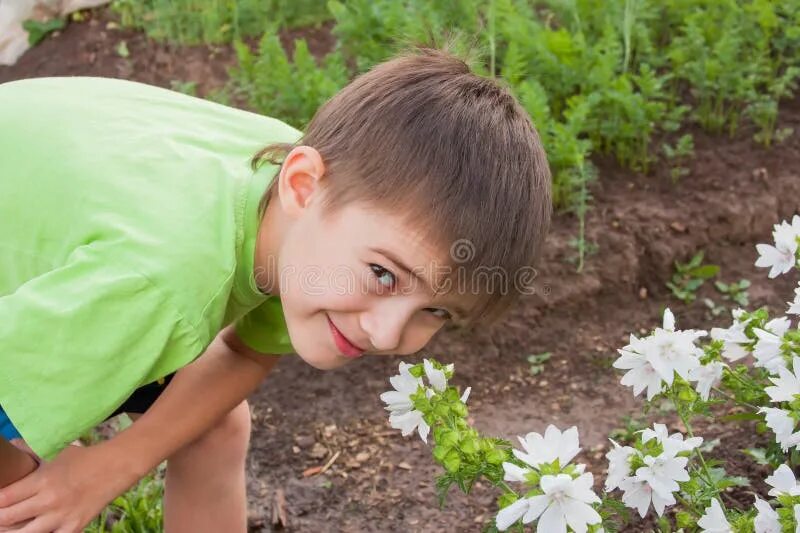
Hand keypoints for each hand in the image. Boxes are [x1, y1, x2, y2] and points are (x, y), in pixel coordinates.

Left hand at [0, 444, 136, 532]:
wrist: (117, 466)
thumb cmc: (85, 457)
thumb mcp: (57, 450)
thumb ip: (31, 450)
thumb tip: (11, 446)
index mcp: (42, 480)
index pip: (4, 498)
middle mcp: (49, 501)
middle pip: (8, 519)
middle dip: (0, 518)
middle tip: (2, 514)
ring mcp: (62, 517)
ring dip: (15, 531)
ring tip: (15, 526)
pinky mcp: (75, 527)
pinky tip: (39, 529)